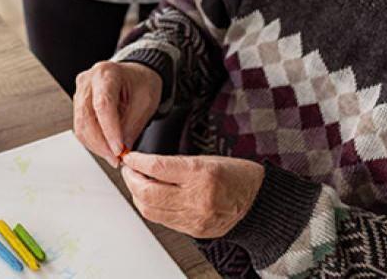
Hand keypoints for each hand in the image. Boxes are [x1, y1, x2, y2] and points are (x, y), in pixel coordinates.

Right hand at [73, 61, 161, 166]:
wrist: (135, 76)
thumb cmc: (141, 83)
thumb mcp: (146, 102)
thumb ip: (132, 125)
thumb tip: (121, 150)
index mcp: (107, 73)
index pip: (103, 104)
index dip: (109, 130)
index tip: (118, 149)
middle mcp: (88, 81)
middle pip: (86, 117)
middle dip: (101, 143)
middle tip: (116, 158)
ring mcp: (80, 92)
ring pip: (81, 126)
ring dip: (96, 146)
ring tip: (113, 156)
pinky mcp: (79, 105)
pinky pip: (81, 128)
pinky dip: (93, 142)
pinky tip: (106, 149)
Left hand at [120, 153, 263, 238]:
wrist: (258, 201)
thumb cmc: (236, 175)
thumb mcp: (207, 159)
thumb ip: (175, 165)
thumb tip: (144, 166)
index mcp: (201, 174)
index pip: (156, 168)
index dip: (136, 161)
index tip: (129, 156)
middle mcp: (197, 198)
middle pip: (148, 193)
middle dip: (131, 180)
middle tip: (128, 169)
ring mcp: (195, 218)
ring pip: (150, 210)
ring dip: (137, 195)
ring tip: (136, 183)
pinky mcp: (194, 230)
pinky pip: (162, 220)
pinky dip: (151, 207)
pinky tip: (150, 197)